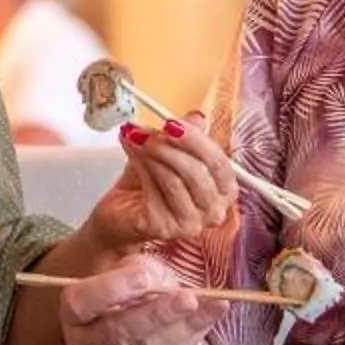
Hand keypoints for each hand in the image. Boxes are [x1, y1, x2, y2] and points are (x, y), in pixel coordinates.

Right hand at [56, 250, 223, 344]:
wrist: (152, 331)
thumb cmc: (137, 294)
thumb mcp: (132, 271)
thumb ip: (137, 269)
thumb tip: (150, 276)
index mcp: (76, 314)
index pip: (80, 304)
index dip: (109, 290)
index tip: (142, 276)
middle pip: (117, 333)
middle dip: (154, 314)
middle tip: (185, 297)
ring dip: (179, 326)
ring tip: (202, 304)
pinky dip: (195, 333)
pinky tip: (213, 313)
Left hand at [79, 112, 240, 251]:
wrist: (120, 214)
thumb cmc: (148, 185)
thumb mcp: (167, 152)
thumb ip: (184, 136)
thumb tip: (195, 116)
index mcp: (224, 191)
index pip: (219, 163)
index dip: (196, 140)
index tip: (172, 122)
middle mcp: (214, 212)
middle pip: (199, 172)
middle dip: (171, 146)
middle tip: (150, 131)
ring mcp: (191, 224)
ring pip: (175, 179)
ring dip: (152, 154)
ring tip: (135, 140)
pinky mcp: (166, 228)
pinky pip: (155, 189)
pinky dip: (141, 167)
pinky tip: (133, 157)